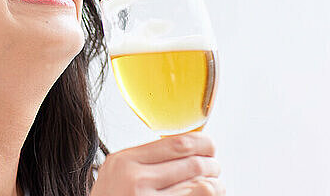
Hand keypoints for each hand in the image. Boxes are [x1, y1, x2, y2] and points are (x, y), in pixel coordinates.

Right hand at [90, 132, 224, 194]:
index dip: (201, 142)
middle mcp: (134, 178)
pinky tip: (210, 194)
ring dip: (215, 183)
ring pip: (201, 184)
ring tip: (215, 184)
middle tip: (214, 167)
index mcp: (124, 161)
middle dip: (211, 164)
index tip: (209, 146)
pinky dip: (210, 194)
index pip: (175, 143)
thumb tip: (187, 148)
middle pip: (191, 163)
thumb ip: (144, 161)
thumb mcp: (117, 174)